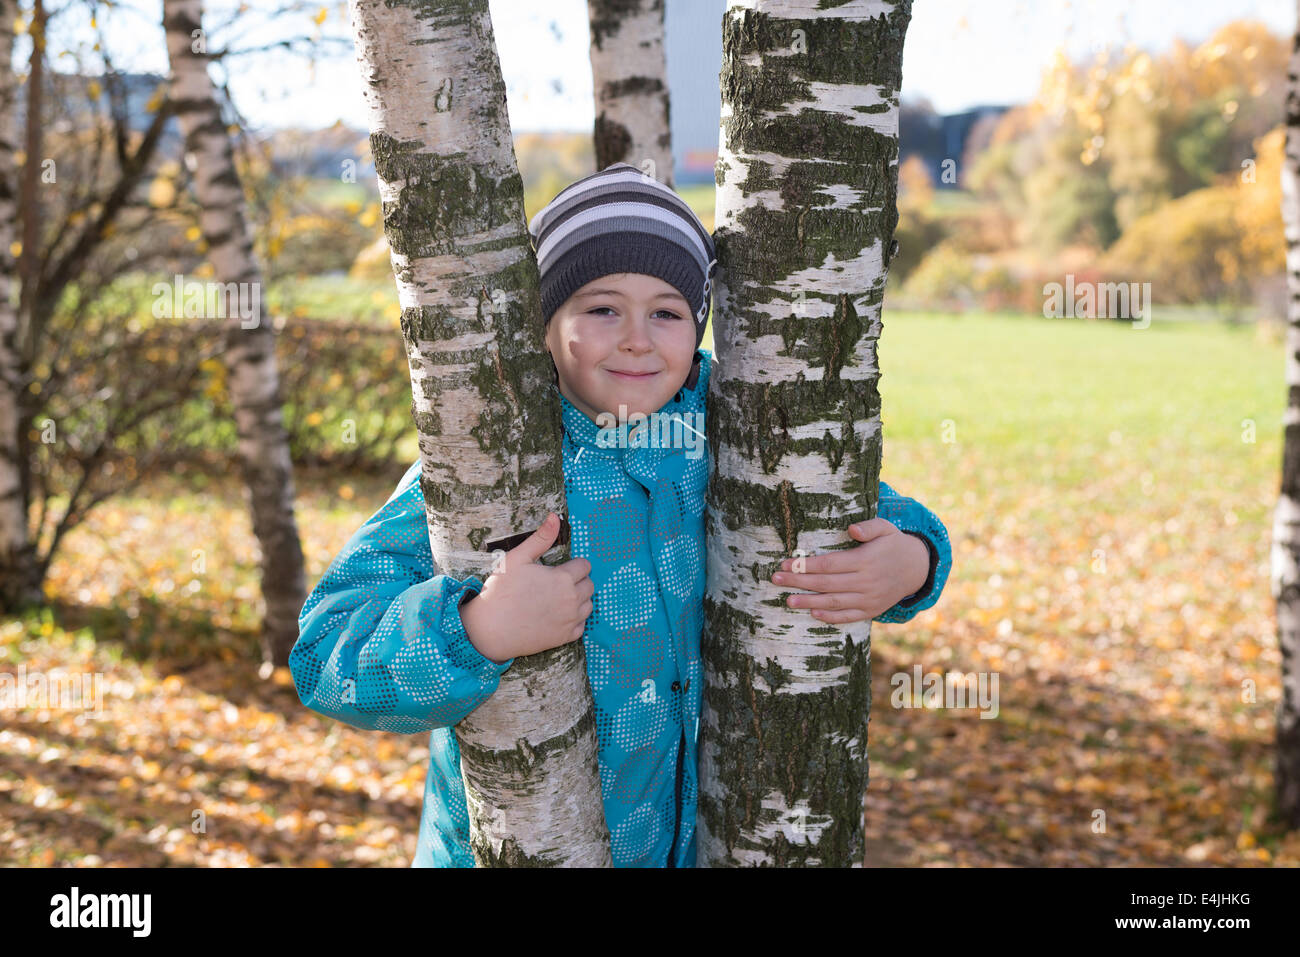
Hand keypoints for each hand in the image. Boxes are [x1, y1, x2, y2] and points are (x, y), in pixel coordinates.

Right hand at [460, 512, 593, 662]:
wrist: (489, 629)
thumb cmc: (501, 590)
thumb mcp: (517, 558)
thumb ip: (540, 538)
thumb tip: (556, 516)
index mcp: (564, 579)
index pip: (585, 566)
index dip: (572, 565)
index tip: (559, 568)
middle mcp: (572, 600)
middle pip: (589, 585)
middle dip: (577, 581)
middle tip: (556, 583)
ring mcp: (570, 621)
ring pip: (588, 605)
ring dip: (578, 600)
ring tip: (557, 598)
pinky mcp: (565, 637)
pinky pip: (581, 626)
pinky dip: (574, 621)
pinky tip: (557, 616)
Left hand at [768, 518, 929, 623]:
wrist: (917, 568)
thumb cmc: (893, 544)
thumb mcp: (885, 528)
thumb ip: (868, 527)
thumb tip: (851, 529)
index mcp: (865, 560)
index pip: (829, 564)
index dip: (805, 565)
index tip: (785, 563)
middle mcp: (866, 581)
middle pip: (826, 583)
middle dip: (798, 582)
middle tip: (776, 579)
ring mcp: (869, 598)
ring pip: (834, 602)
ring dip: (809, 602)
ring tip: (788, 600)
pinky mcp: (871, 609)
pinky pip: (848, 616)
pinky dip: (831, 617)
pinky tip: (813, 614)